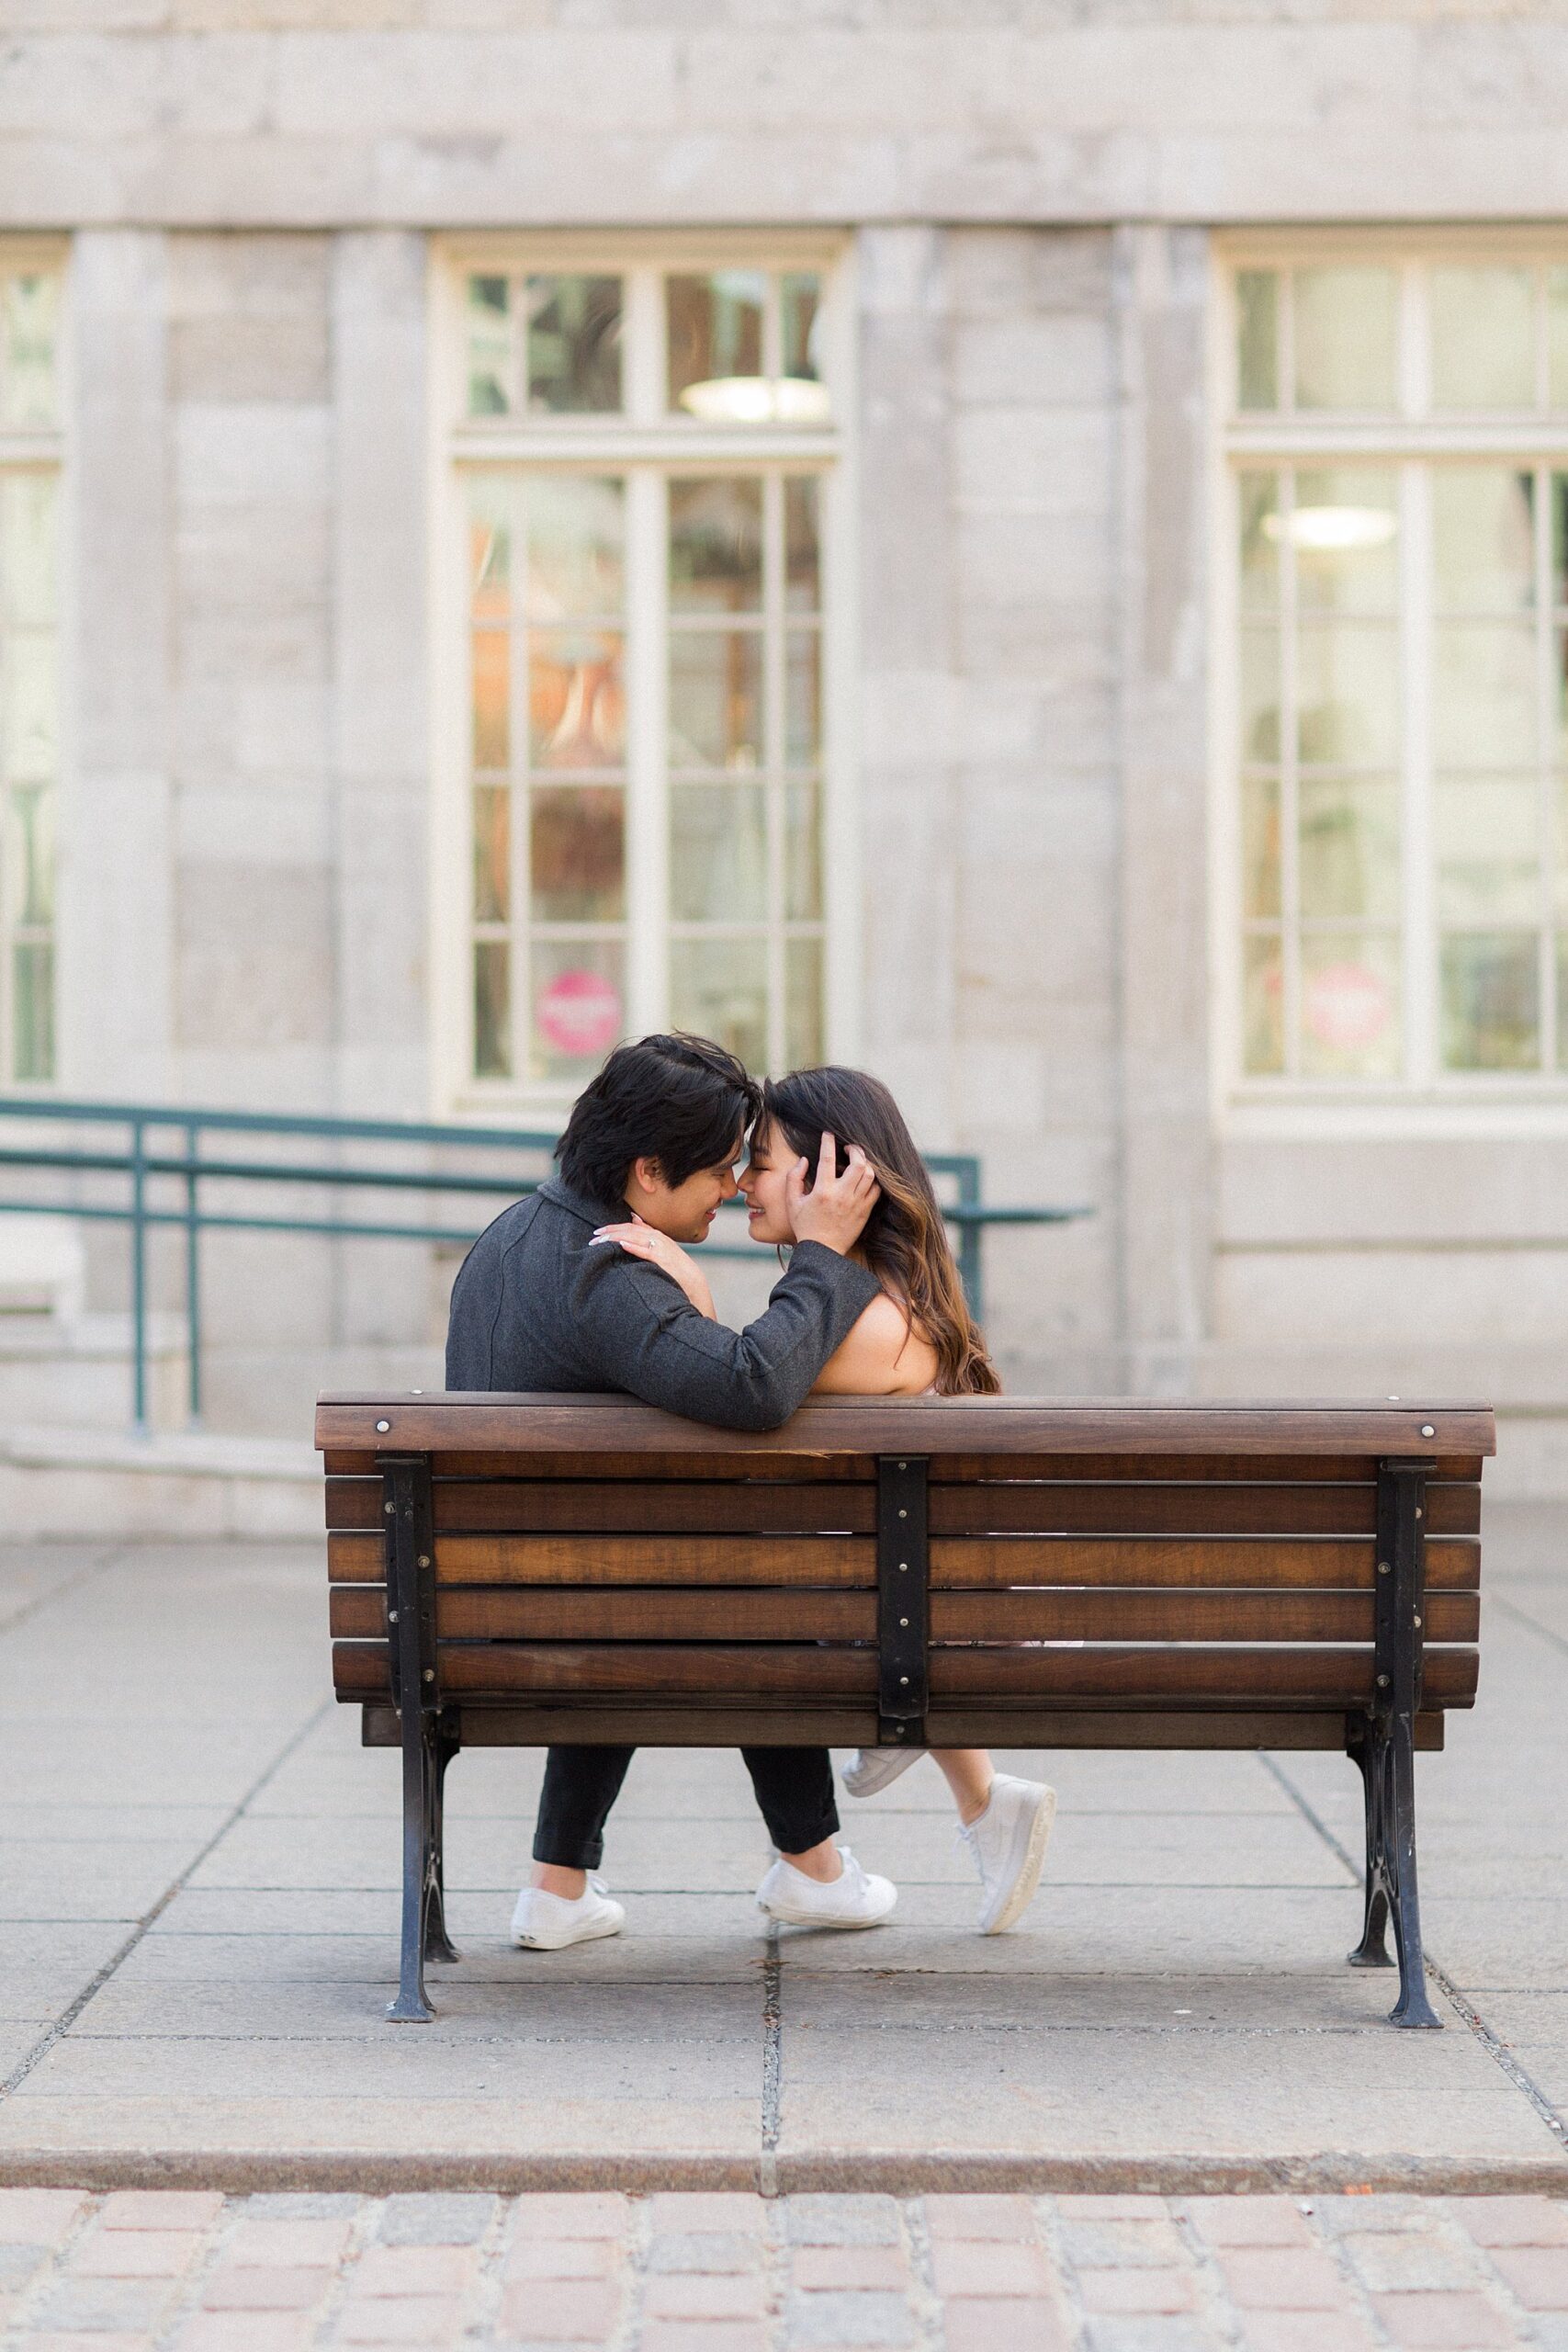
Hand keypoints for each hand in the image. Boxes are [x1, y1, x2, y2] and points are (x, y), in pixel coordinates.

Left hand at [590, 1215, 715, 1318]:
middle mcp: (658, 1238)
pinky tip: (621, 1244)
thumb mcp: (662, 1249)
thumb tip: (634, 1219)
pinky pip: (646, 1251)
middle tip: (593, 1237)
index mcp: (657, 1236)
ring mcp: (661, 1248)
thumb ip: (648, 1234)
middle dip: (610, 1232)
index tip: (598, 1233)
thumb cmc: (677, 1270)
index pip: (630, 1227)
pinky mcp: (663, 1259)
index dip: (613, 1228)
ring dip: (616, 1237)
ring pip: (634, 1237)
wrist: (694, 1284)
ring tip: (601, 1241)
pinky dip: (633, 1246)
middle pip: (629, 1230)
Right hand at [785, 1131, 879, 1256]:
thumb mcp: (792, 1202)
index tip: (828, 1134)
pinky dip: (872, 1180)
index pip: (827, 1158)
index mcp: (823, 1191)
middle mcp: (842, 1195)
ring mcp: (856, 1204)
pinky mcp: (865, 1212)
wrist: (822, 1252)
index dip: (828, 1141)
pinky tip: (864, 1178)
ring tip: (857, 1161)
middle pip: (858, 1163)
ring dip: (865, 1164)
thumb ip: (794, 1178)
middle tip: (849, 1148)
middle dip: (856, 1150)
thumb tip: (805, 1160)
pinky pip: (876, 1190)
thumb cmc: (805, 1226)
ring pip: (870, 1175)